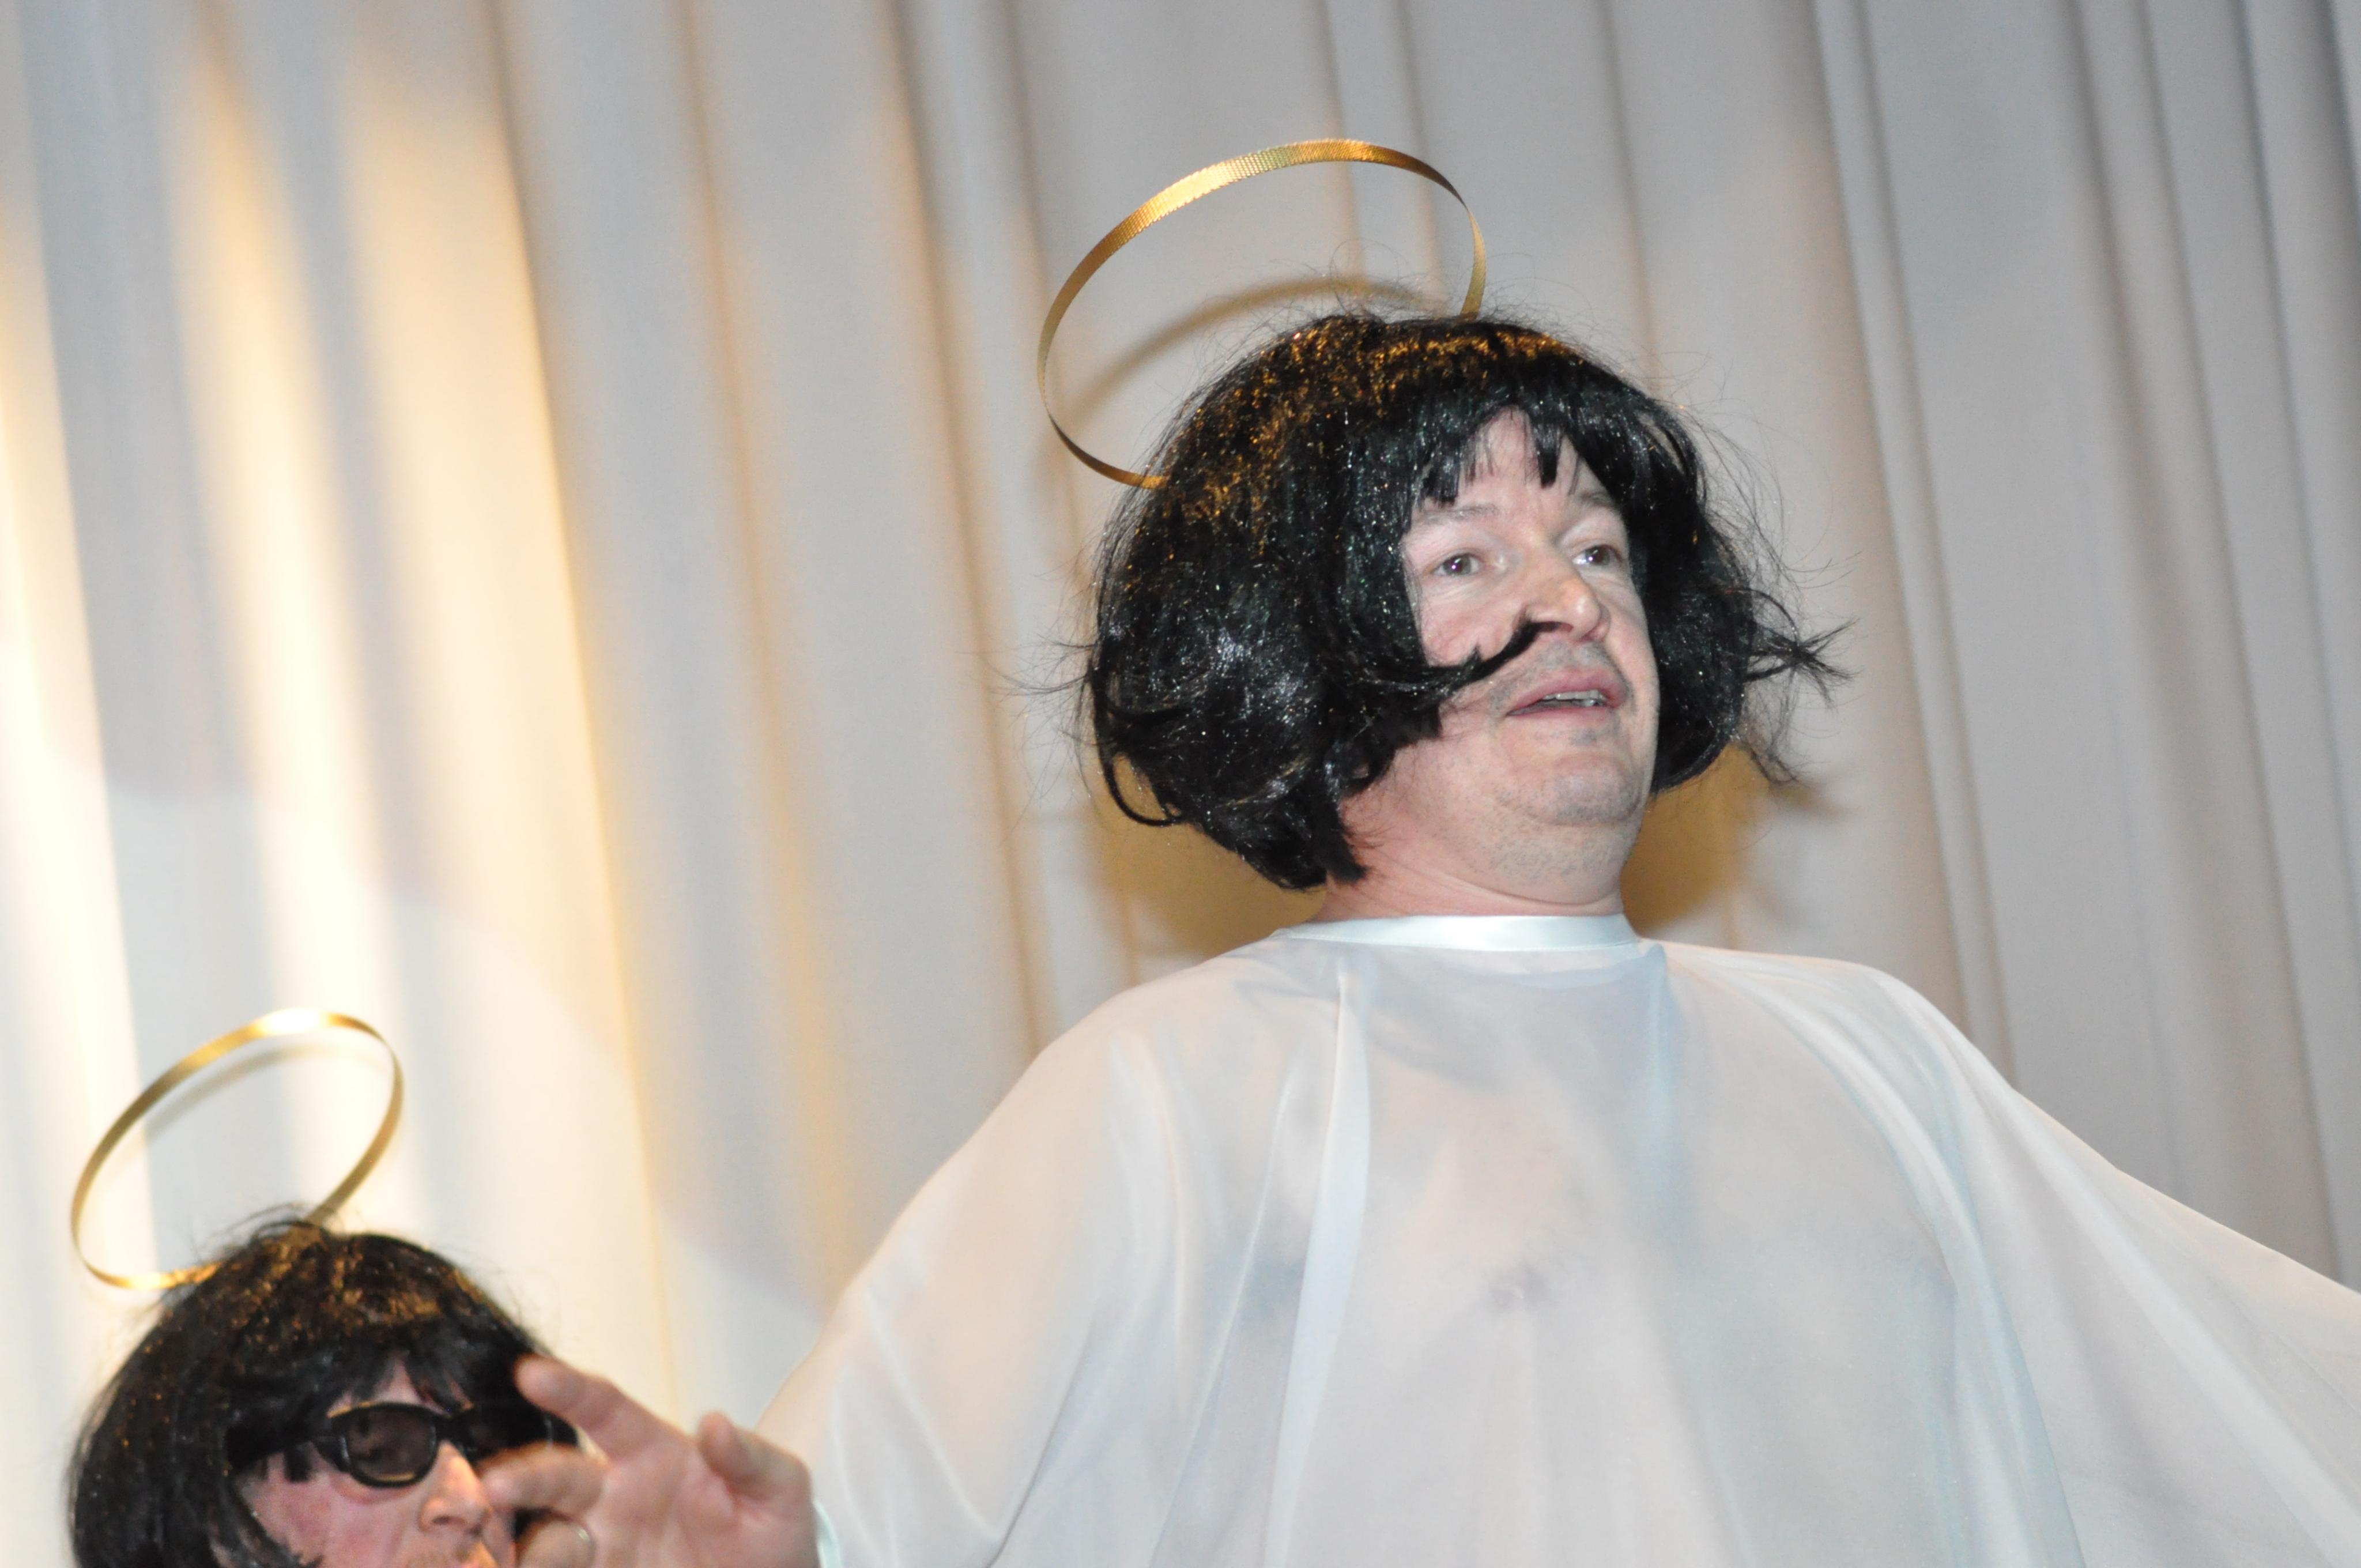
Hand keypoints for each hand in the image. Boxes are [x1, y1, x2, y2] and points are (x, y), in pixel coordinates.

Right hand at [485, 1355, 820, 1567]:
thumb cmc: (772, 1527)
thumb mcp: (780, 1487)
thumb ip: (750, 1457)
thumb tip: (715, 1423)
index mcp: (652, 1452)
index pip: (604, 1410)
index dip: (569, 1389)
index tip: (532, 1373)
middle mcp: (614, 1496)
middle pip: (557, 1477)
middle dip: (523, 1478)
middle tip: (495, 1488)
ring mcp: (603, 1545)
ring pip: (547, 1539)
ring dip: (533, 1546)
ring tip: (547, 1554)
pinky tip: (520, 1567)